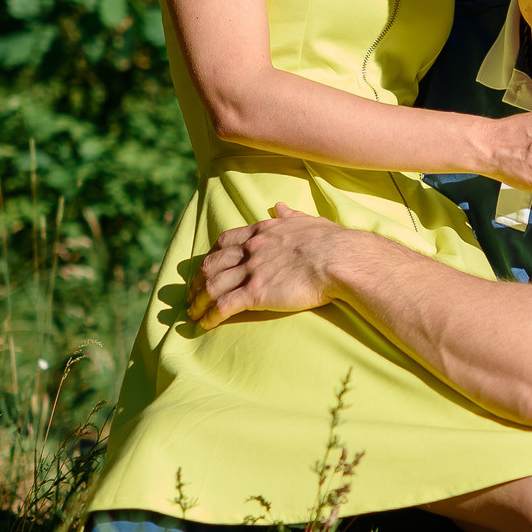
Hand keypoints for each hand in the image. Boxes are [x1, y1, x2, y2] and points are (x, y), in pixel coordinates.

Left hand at [188, 204, 350, 327]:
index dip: (211, 255)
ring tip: (192, 313)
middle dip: (198, 281)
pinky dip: (211, 315)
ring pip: (212, 286)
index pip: (225, 242)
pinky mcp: (257, 293)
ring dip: (198, 301)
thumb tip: (279, 206)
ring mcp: (252, 271)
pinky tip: (205, 324)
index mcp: (262, 232)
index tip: (207, 267)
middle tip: (192, 294)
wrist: (340, 259)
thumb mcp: (307, 220)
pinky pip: (224, 305)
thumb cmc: (331, 242)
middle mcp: (251, 250)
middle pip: (212, 264)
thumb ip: (289, 215)